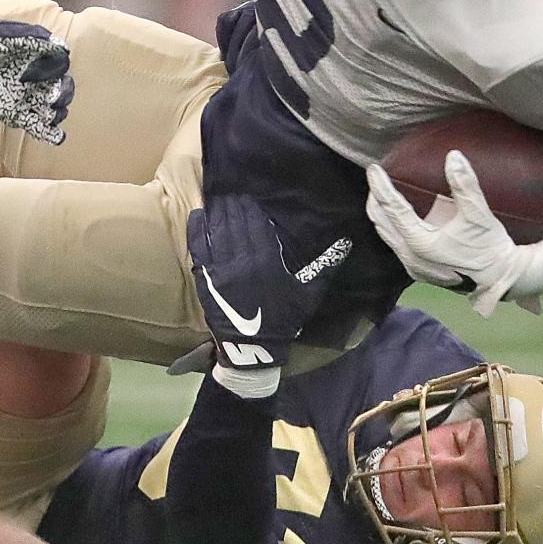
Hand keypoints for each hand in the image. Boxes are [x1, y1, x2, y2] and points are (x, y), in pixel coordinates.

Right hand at [0, 11, 74, 159]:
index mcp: (6, 107)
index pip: (35, 124)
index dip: (48, 129)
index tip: (55, 133)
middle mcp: (18, 88)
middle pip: (52, 99)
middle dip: (57, 101)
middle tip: (53, 102)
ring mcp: (20, 65)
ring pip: (54, 72)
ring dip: (58, 76)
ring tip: (54, 80)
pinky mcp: (17, 42)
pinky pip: (43, 43)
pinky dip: (52, 46)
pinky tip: (57, 49)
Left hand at [188, 195, 350, 367]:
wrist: (253, 348)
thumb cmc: (283, 320)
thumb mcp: (308, 294)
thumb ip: (325, 266)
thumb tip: (345, 243)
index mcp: (268, 261)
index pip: (257, 225)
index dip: (251, 209)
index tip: (249, 198)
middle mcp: (243, 260)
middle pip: (236, 223)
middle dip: (234, 206)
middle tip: (233, 196)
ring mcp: (221, 269)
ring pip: (217, 231)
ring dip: (219, 212)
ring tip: (220, 200)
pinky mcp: (204, 278)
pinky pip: (198, 247)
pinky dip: (196, 229)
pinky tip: (198, 214)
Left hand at [366, 151, 542, 316]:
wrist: (500, 278)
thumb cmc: (490, 248)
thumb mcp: (479, 214)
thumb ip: (465, 184)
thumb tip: (453, 157)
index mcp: (420, 243)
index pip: (393, 209)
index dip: (381, 186)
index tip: (374, 169)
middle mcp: (410, 257)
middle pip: (381, 222)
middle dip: (376, 198)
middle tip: (376, 177)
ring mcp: (412, 266)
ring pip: (386, 234)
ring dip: (382, 213)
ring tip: (382, 192)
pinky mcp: (418, 270)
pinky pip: (395, 244)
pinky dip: (392, 226)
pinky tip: (398, 216)